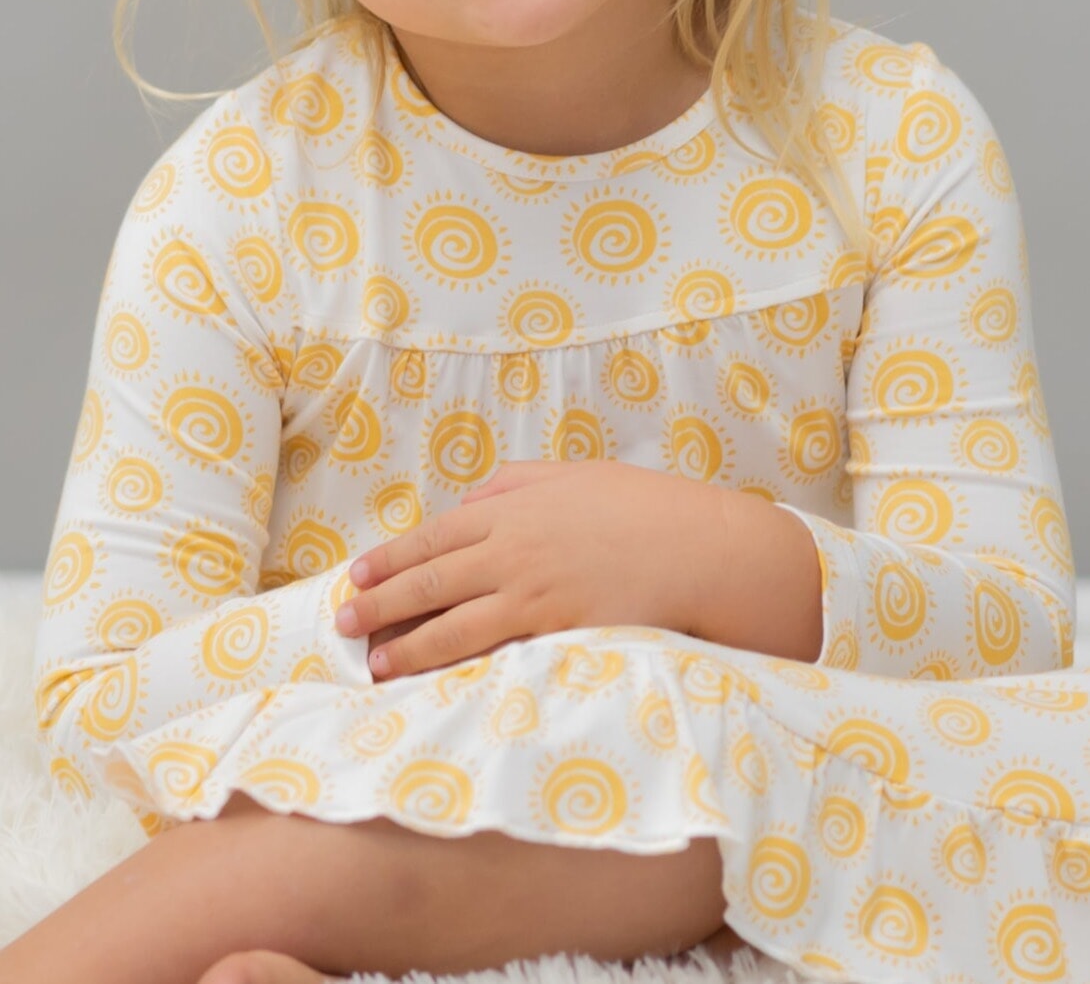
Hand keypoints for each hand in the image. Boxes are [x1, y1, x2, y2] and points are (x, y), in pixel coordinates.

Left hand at [334, 460, 730, 680]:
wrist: (700, 548)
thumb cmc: (643, 507)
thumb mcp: (576, 475)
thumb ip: (518, 481)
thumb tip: (471, 498)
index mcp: (514, 508)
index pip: (434, 535)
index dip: (391, 558)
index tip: (357, 575)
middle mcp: (512, 548)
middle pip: (430, 579)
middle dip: (381, 603)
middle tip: (344, 622)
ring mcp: (530, 591)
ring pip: (451, 622)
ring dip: (406, 645)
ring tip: (375, 662)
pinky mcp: (553, 629)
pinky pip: (490, 650)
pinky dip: (453, 664)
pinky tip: (432, 677)